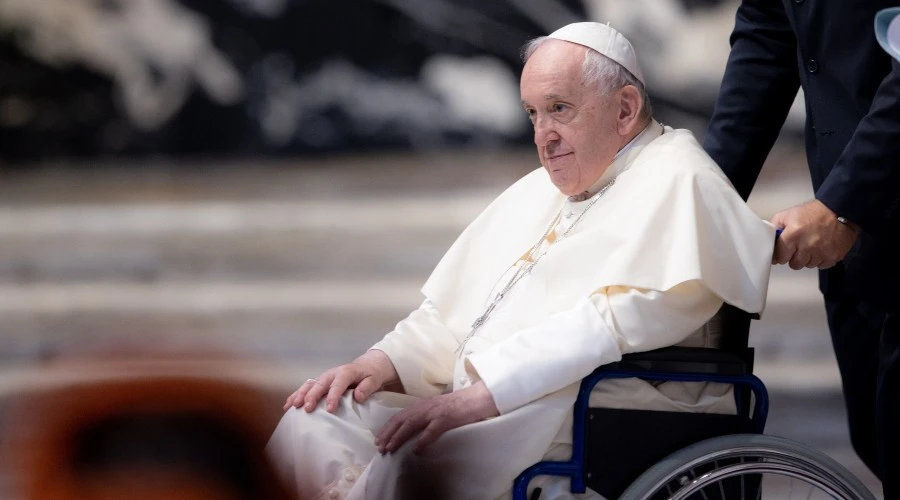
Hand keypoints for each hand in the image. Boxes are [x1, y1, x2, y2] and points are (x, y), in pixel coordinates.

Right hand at [284, 350, 399, 412]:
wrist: (366, 367)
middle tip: (307, 408)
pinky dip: (296, 395)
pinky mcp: (320, 382)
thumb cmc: (370, 375)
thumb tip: (358, 397)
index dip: (333, 396)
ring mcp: (324, 377)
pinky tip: (288, 405)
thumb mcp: (374, 380)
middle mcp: (332, 374)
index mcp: (346, 372)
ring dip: (300, 395)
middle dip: (312, 396)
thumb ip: (367, 387)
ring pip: (309, 384)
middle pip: (320, 384)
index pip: (338, 384)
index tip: (329, 409)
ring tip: (292, 406)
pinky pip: (306, 387)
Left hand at [375, 380, 498, 454]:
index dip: (388, 427)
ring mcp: (435, 412)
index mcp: (422, 404)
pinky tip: (416, 449)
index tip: (378, 439)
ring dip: (399, 437)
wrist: (477, 397)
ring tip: (390, 448)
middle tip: (379, 447)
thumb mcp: (437, 408)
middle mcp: (425, 406)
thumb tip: (414, 431)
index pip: (400, 415)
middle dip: (388, 433)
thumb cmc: (459, 405)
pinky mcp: (446, 418)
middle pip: (401, 420)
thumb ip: (426, 417)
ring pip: (411, 424)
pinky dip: (422, 440)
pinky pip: (432, 430)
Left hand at [770, 199, 859, 269]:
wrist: (840, 210)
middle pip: (794, 264)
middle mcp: (806, 246)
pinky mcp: (833, 257)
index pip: (779, 257)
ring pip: (807, 265)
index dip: (780, 255)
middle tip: (799, 247)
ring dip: (808, 258)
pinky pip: (821, 266)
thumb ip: (775, 227)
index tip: (782, 253)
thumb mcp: (788, 214)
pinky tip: (821, 248)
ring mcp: (821, 253)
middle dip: (794, 257)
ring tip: (812, 245)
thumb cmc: (814, 212)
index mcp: (793, 235)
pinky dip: (820, 259)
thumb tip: (769, 240)